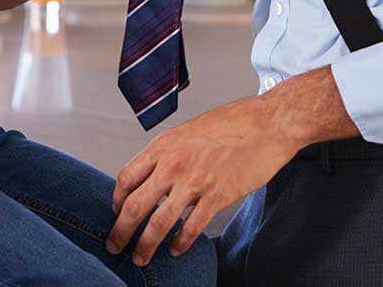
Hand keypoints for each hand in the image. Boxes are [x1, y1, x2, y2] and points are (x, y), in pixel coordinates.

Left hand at [106, 67, 355, 264]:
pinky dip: (180, 243)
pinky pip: (191, 228)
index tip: (116, 212)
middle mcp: (173, 164)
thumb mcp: (188, 131)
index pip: (126, 178)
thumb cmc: (231, 124)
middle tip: (114, 246)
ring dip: (146, 246)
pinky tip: (176, 249)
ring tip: (141, 259)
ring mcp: (194, 181)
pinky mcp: (217, 196)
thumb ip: (169, 153)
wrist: (267, 124)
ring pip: (159, 223)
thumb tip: (154, 174)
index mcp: (164, 145)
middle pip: (135, 206)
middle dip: (120, 231)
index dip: (116, 200)